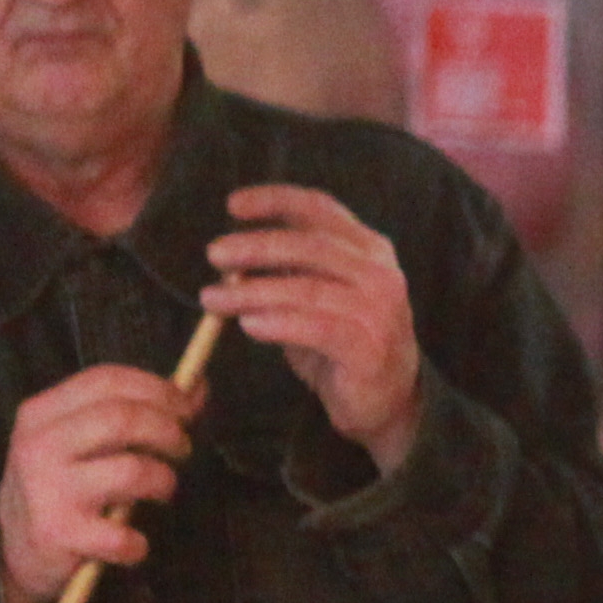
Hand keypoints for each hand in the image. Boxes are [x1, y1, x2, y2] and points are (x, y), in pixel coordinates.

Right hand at [0, 363, 203, 602]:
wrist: (14, 551)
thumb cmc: (63, 486)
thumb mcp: (83, 442)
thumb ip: (133, 411)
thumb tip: (196, 386)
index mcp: (41, 413)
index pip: (106, 381)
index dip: (157, 389)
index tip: (188, 407)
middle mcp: (39, 445)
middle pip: (123, 418)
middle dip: (168, 431)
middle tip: (182, 449)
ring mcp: (46, 489)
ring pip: (132, 470)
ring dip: (163, 481)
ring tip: (162, 491)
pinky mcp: (57, 533)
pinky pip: (121, 534)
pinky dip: (138, 543)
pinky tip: (132, 544)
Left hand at [203, 183, 420, 471]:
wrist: (389, 401)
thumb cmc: (343, 343)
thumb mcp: (318, 296)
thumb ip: (288, 271)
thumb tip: (232, 256)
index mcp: (369, 249)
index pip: (321, 209)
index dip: (276, 200)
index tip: (232, 205)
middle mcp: (379, 273)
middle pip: (310, 245)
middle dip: (256, 246)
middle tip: (214, 254)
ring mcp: (379, 310)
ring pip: (306, 288)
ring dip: (252, 292)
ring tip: (213, 300)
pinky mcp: (369, 348)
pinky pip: (314, 328)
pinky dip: (275, 323)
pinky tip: (248, 326)